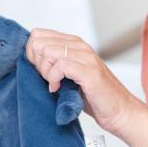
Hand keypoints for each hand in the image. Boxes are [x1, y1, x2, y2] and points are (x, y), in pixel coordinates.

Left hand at [26, 28, 142, 135]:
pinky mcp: (90, 71)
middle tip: (47, 80)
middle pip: (39, 42)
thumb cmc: (93, 97)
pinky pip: (61, 65)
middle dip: (37, 63)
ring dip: (45, 72)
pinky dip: (54, 79)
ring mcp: (86, 57)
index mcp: (73, 44)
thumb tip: (27, 61)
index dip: (31, 54)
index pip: (37, 35)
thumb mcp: (68, 76)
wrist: (120, 112)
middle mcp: (80, 46)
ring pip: (48, 51)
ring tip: (54, 85)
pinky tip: (58, 89)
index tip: (38, 72)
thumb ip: (53, 64)